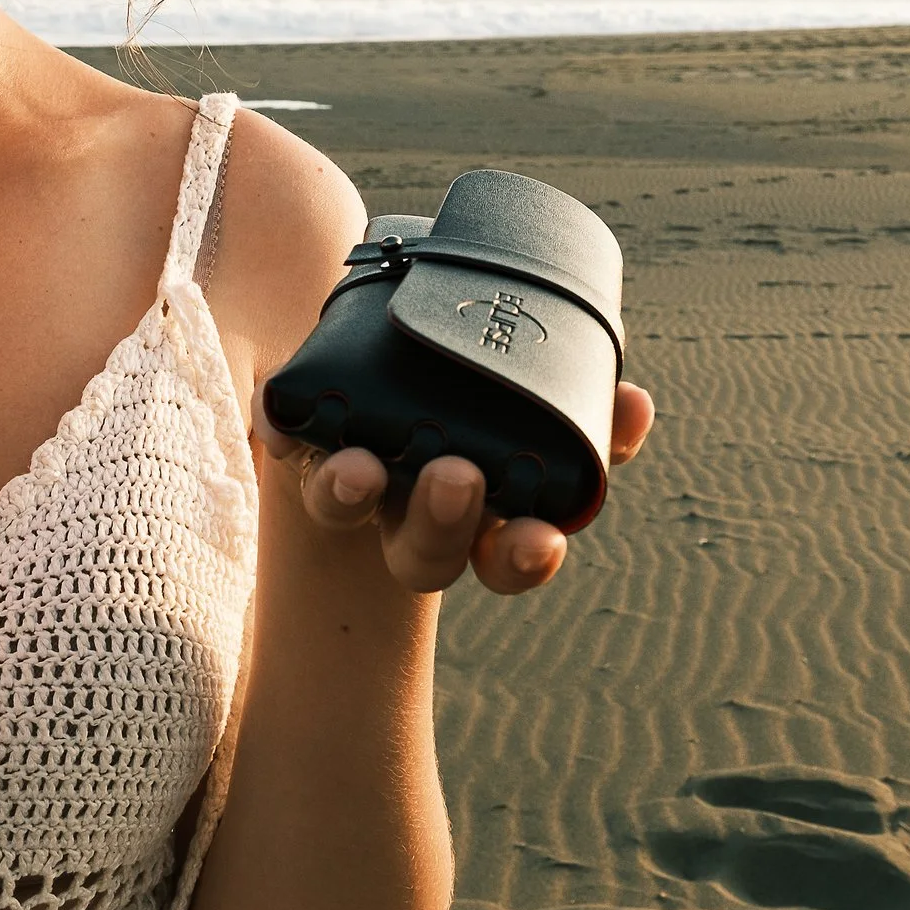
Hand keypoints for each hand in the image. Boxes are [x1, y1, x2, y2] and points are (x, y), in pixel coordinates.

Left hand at [255, 383, 655, 594]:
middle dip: (442, 524)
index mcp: (481, 514)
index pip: (508, 556)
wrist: (390, 353)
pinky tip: (277, 413)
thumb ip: (591, 415)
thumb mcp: (545, 403)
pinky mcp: (295, 433)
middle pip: (423, 550)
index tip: (543, 542)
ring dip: (349, 490)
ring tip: (357, 469)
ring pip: (340, 503)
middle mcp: (411, 509)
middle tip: (457, 478)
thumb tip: (632, 401)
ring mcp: (351, 476)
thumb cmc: (478, 391)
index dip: (525, 556)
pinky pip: (282, 434)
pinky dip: (279, 424)